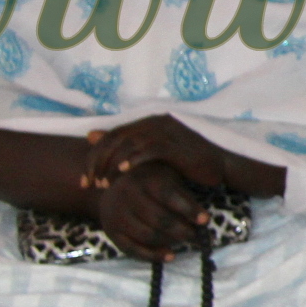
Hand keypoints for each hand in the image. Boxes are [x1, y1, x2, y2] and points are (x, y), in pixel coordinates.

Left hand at [83, 115, 232, 192]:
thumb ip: (123, 146)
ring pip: (129, 144)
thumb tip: (90, 135)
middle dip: (98, 163)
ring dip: (112, 165)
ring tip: (104, 184)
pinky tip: (123, 172)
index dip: (94, 157)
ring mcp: (167, 131)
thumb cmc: (186, 163)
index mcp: (147, 122)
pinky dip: (134, 160)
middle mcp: (154, 122)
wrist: (220, 166)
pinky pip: (150, 149)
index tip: (85, 181)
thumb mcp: (152, 155)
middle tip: (89, 184)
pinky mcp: (177, 144)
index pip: (110, 136)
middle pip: (115, 139)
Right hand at [90, 159, 214, 261]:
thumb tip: (204, 219)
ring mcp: (116, 214)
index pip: (168, 195)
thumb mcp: (166, 178)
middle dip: (182, 230)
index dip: (189, 209)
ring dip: (171, 241)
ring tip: (187, 241)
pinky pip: (133, 249)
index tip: (206, 220)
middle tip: (197, 235)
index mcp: (143, 178)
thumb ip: (183, 194)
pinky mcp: (111, 231)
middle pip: (159, 219)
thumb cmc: (150, 181)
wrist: (113, 186)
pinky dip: (153, 255)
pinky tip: (171, 256)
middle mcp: (127, 195)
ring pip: (147, 235)